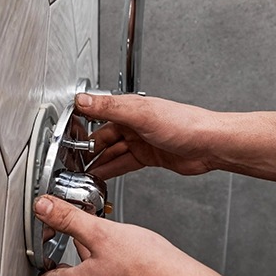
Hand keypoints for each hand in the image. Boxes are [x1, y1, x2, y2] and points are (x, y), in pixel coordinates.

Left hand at [33, 195, 214, 275]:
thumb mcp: (102, 233)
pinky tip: (129, 257)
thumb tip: (44, 208)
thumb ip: (70, 219)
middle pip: (74, 275)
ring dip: (97, 260)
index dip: (45, 258)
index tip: (45, 247)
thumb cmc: (148, 266)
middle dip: (76, 253)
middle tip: (81, 234)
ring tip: (109, 241)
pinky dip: (116, 270)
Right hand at [75, 93, 219, 178]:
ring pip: (112, 152)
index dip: (81, 127)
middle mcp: (133, 124)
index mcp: (129, 109)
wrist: (210, 144)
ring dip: (98, 163)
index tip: (65, 138)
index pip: (97, 115)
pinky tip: (102, 175)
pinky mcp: (149, 156)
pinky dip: (112, 170)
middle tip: (72, 163)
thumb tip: (83, 100)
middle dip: (87, 150)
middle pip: (102, 138)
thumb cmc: (185, 124)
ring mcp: (141, 140)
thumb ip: (110, 108)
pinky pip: (124, 163)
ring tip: (82, 174)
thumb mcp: (141, 114)